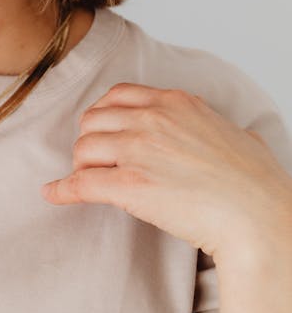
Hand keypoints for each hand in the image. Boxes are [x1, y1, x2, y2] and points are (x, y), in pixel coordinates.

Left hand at [40, 82, 291, 261]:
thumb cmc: (258, 183)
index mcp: (175, 102)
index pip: (119, 95)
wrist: (258, 217)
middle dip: (89, 140)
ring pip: (83, 148)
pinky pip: (81, 183)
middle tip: (93, 160)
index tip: (103, 130)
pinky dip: (63, 189)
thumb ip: (229, 131)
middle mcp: (152, 119)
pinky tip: (53, 194)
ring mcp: (138, 150)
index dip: (105, 114)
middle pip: (94, 120)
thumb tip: (243, 137)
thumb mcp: (244, 138)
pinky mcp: (129, 184)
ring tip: (85, 178)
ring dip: (80, 164)